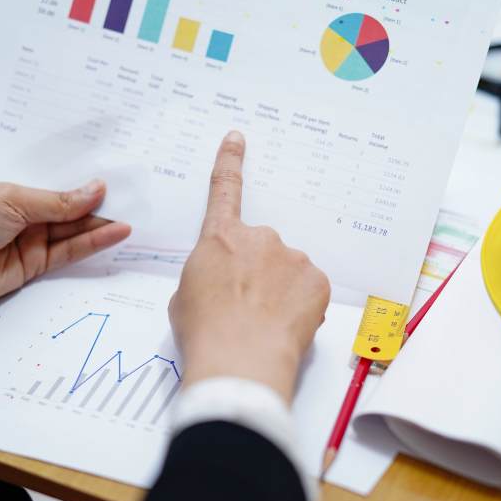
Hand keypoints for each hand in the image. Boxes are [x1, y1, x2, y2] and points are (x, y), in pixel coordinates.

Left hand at [0, 178, 130, 355]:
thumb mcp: (11, 200)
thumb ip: (57, 202)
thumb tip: (97, 190)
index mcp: (12, 183)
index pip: (54, 176)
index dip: (81, 173)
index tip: (114, 166)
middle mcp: (23, 209)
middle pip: (69, 204)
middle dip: (98, 199)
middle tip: (134, 192)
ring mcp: (31, 237)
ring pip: (74, 228)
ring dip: (102, 222)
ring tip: (135, 212)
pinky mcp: (36, 264)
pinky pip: (71, 251)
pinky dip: (94, 243)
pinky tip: (116, 232)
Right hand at [169, 132, 330, 402]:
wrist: (240, 361)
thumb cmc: (205, 332)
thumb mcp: (184, 296)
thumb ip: (206, 274)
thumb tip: (221, 282)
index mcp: (220, 239)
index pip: (224, 189)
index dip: (230, 162)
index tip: (237, 139)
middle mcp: (259, 238)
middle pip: (261, 249)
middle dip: (257, 273)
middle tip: (245, 308)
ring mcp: (292, 257)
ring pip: (287, 271)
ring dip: (279, 291)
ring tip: (263, 323)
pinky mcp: (317, 280)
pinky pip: (309, 289)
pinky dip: (300, 306)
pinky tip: (286, 326)